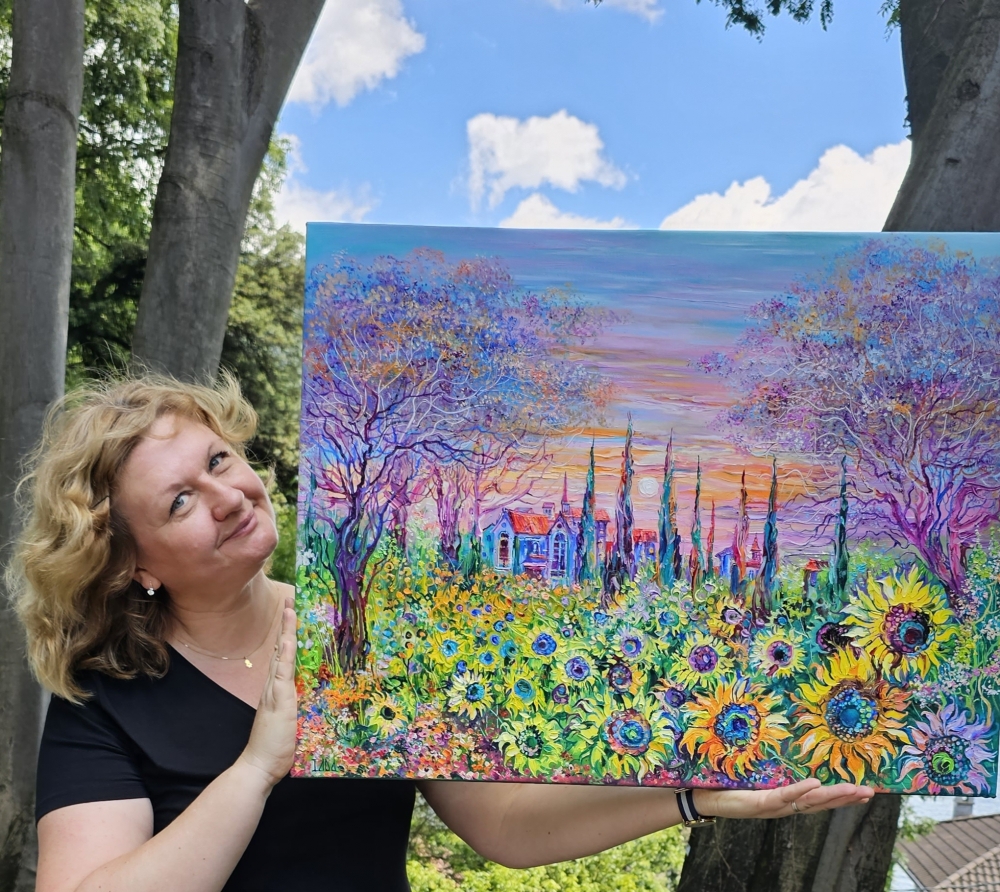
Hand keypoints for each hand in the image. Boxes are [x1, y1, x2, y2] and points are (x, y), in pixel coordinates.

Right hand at [239, 597, 297, 786]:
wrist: (258, 766)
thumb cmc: (275, 749)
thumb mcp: (290, 724)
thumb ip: (295, 709)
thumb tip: (307, 701)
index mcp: (277, 691)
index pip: (283, 658)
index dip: (287, 637)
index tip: (292, 617)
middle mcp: (273, 687)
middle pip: (280, 649)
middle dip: (286, 625)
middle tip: (290, 601)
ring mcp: (274, 692)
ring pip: (281, 654)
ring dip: (285, 631)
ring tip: (290, 609)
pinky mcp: (277, 700)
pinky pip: (282, 672)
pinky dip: (284, 653)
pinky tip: (287, 638)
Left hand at [694, 778, 873, 819]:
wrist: (702, 796)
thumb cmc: (728, 782)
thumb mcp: (754, 771)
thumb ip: (770, 762)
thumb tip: (782, 737)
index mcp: (785, 797)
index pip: (818, 797)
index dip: (841, 795)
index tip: (864, 789)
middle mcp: (783, 805)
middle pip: (820, 803)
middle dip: (846, 799)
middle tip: (870, 793)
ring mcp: (773, 806)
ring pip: (808, 802)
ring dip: (832, 796)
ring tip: (854, 790)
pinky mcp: (760, 802)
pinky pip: (784, 796)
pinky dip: (800, 791)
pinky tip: (815, 784)